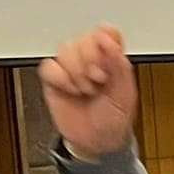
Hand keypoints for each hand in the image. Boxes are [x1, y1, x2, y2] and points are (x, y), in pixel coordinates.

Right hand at [38, 25, 137, 160]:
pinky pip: (49, 66)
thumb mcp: (125, 93)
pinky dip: (60, 78)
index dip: (104, 40)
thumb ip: (119, 64)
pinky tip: (70, 90)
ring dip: (76, 72)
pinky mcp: (54, 80)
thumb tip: (109, 41)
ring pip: (65, 49)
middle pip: (82, 38)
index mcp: (111, 58)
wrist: (96, 142)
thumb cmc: (113, 119)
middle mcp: (90, 59)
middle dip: (91, 60)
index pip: (105, 32)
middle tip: (98, 80)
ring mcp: (71, 68)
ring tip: (85, 90)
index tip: (109, 57)